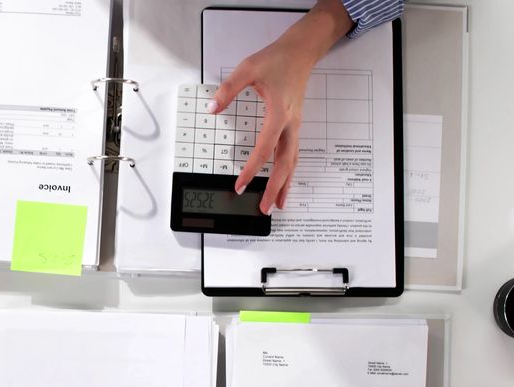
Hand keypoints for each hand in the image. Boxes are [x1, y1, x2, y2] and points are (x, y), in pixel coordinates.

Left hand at [209, 0, 351, 213]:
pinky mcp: (294, 125)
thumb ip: (228, 90)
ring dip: (285, 184)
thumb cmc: (277, 59)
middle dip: (275, 188)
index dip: (252, 169)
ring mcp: (295, 126)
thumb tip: (213, 108)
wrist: (301, 52)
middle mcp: (290, 124)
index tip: (241, 184)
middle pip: (285, 164)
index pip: (264, 149)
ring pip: (292, 162)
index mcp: (278, 114)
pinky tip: (284, 180)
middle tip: (264, 208)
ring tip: (278, 203)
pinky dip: (288, 171)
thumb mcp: (248, 69)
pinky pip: (293, 154)